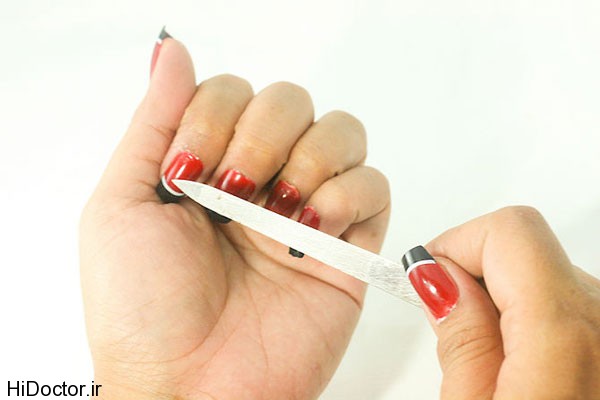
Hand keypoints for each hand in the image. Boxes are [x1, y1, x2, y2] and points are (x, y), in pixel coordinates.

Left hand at [79, 32, 389, 398]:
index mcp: (208, 167)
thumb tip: (171, 50)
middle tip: (233, 188)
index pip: (233, 93)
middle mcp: (260, 182)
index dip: (215, 115)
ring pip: (342, 132)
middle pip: (292, 101)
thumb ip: (154, 123)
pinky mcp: (347, 247)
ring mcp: (306, 211)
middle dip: (263, 133)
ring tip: (279, 206)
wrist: (188, 391)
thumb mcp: (121, 206)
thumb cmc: (143, 311)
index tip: (188, 171)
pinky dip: (348, 192)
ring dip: (311, 155)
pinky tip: (310, 224)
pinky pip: (374, 187)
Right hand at [408, 207, 599, 398]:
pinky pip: (567, 304)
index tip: (430, 276)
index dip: (458, 243)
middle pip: (527, 250)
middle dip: (475, 275)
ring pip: (546, 276)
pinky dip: (531, 320)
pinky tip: (521, 367)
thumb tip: (441, 277)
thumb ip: (460, 338)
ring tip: (492, 363)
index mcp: (569, 334)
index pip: (510, 230)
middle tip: (453, 327)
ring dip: (504, 300)